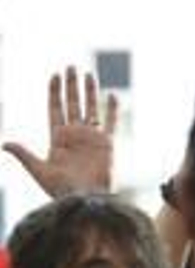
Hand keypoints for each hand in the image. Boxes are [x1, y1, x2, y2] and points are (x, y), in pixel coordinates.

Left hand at [3, 66, 117, 197]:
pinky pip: (109, 122)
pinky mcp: (106, 144)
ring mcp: (91, 137)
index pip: (55, 108)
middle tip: (70, 67)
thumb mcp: (38, 170)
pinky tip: (111, 95)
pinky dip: (112, 109)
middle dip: (70, 85)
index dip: (54, 92)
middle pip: (72, 103)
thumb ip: (23, 154)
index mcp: (58, 138)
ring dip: (89, 91)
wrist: (85, 200)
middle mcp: (74, 134)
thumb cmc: (61, 189)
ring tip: (87, 73)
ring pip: (90, 108)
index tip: (54, 75)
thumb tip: (4, 144)